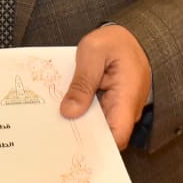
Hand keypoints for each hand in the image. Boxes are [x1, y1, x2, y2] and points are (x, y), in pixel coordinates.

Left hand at [59, 23, 150, 149]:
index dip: (96, 146)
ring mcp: (119, 108)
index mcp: (127, 98)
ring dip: (78, 124)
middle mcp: (126, 109)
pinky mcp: (110, 104)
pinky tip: (61, 109)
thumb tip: (69, 113)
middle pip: (104, 136)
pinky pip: (95, 115)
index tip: (72, 146)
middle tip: (52, 134)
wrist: (131, 35)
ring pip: (97, 127)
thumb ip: (82, 82)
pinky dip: (80, 113)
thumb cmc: (115, 41)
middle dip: (80, 137)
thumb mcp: (93, 52)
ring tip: (52, 123)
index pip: (117, 137)